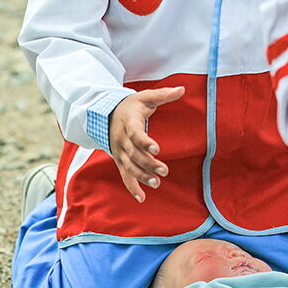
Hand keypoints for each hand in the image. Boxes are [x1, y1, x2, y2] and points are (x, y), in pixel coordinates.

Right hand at [109, 86, 183, 202]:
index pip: (135, 134)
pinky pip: (124, 176)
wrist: (105, 114)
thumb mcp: (145, 97)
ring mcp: (119, 152)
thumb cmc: (130, 106)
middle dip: (148, 163)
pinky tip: (142, 198)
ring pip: (129, 167)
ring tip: (157, 183)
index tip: (156, 148)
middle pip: (134, 154)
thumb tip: (181, 89)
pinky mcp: (120, 161)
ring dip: (142, 176)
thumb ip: (163, 94)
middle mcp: (122, 140)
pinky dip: (132, 187)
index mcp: (128, 123)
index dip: (144, 141)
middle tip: (164, 170)